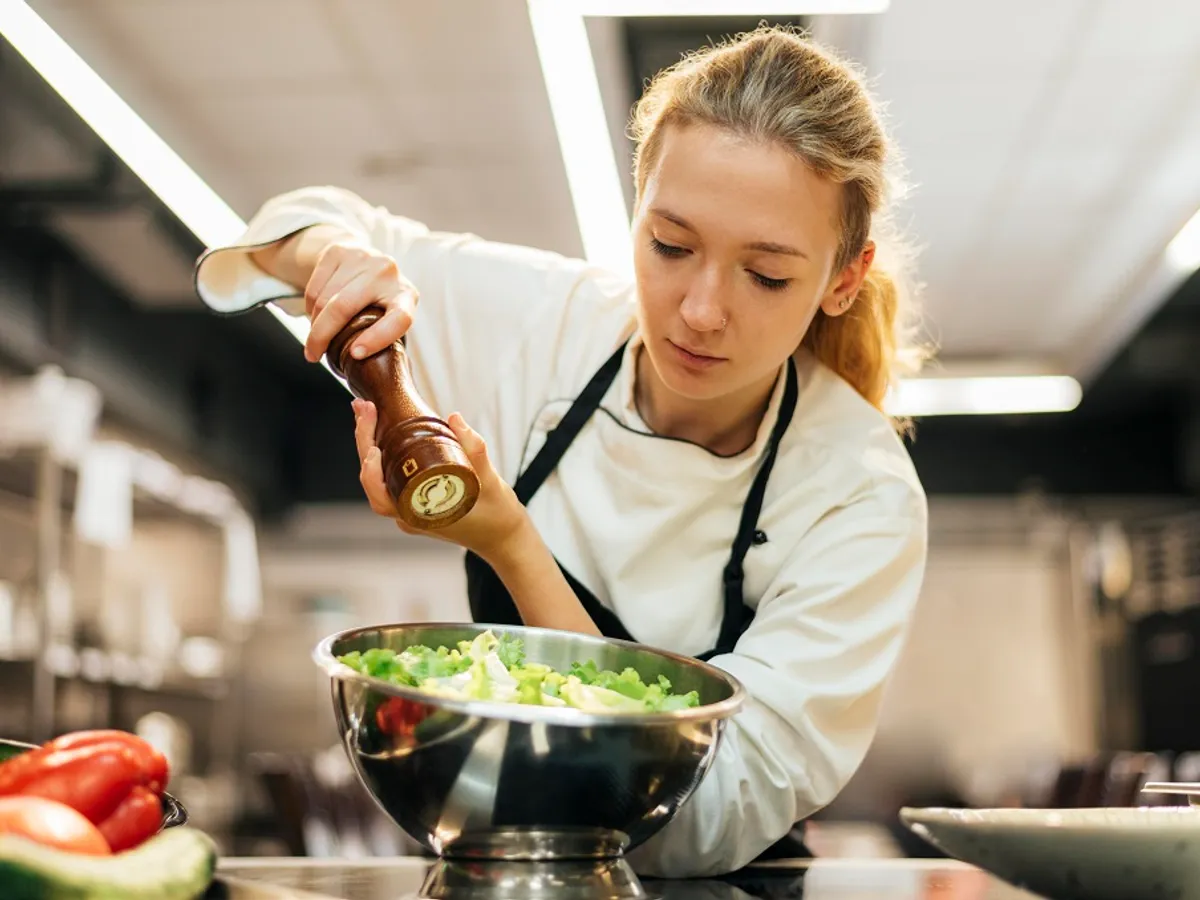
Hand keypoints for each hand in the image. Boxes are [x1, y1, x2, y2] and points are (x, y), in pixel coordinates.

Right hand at [302, 240, 418, 363]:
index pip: (398, 319)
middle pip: (344, 307)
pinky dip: (309, 306)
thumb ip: (380, 335)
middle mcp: (387, 272)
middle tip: (312, 355)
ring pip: (324, 298)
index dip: (377, 339)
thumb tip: (356, 366)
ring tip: (316, 334)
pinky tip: (315, 313)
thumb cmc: (381, 301)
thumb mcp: (389, 317)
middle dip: (322, 335)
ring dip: (314, 322)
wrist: (369, 259)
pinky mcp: (340, 251)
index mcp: (406, 295)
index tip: (355, 354)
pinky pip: (314, 286)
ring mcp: (363, 258)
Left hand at [352, 399, 528, 560]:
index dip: (371, 474)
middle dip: (365, 443)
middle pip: (373, 482)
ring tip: (368, 412)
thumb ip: (474, 452)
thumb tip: (454, 419)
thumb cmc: (498, 517)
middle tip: (364, 409)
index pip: (381, 498)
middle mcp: (409, 515)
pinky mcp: (416, 500)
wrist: (505, 537)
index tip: (374, 448)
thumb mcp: (490, 483)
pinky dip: (383, 453)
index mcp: (420, 517)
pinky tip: (383, 430)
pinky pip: (391, 477)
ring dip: (370, 445)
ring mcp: (410, 509)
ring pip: (379, 478)